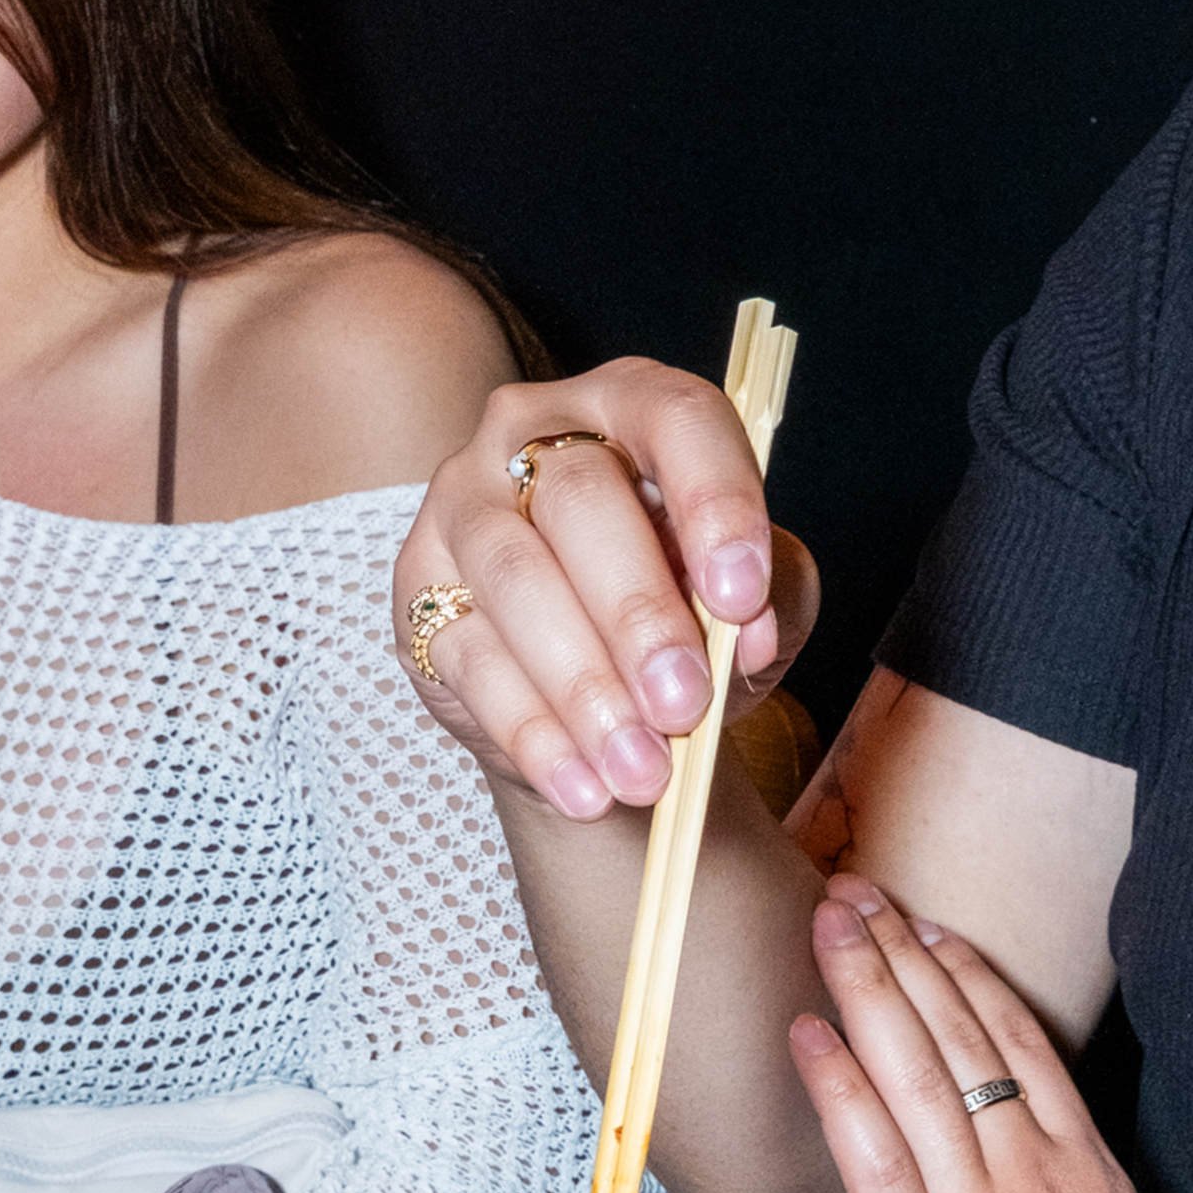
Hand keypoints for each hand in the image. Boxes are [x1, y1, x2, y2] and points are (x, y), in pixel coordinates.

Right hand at [394, 359, 818, 818]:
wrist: (598, 686)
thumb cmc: (684, 611)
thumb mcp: (755, 597)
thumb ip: (773, 597)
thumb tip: (748, 629)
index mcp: (632, 405)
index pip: (676, 420)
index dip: (714, 503)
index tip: (743, 598)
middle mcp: (530, 433)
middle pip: (578, 499)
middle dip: (637, 613)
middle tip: (685, 706)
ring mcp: (461, 506)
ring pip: (516, 580)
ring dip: (584, 687)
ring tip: (644, 772)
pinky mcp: (419, 591)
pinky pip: (471, 660)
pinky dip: (536, 734)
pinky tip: (585, 787)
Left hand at [788, 879, 1192, 1192]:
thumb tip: (1032, 1183)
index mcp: (1085, 1172)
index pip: (1021, 1045)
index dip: (967, 977)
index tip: (931, 929)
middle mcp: (1032, 1177)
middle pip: (959, 1038)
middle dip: (902, 955)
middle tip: (859, 891)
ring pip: (916, 1075)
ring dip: (866, 988)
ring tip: (829, 925)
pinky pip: (873, 1159)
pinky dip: (838, 1088)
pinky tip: (810, 1034)